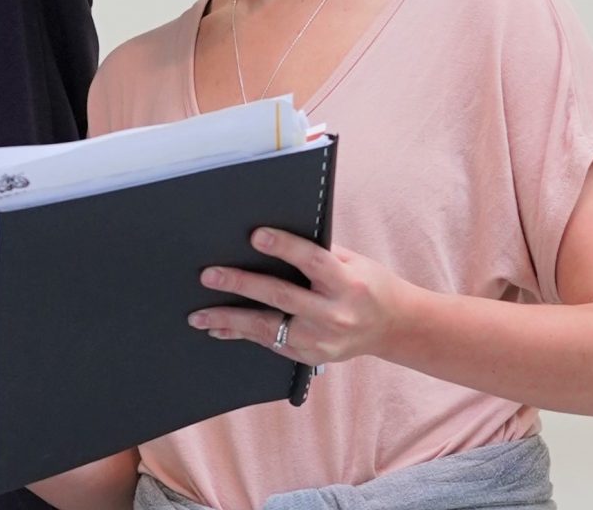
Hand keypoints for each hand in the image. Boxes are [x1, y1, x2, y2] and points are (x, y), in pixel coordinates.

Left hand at [191, 227, 415, 365]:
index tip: (255, 235)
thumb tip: (269, 239)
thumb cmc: (368, 284)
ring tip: (199, 314)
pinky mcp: (311, 357)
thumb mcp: (352, 262)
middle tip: (209, 275)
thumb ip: (317, 254)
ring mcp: (322, 340)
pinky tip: (218, 328)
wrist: (394, 327)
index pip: (312, 262)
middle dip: (242, 285)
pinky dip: (243, 334)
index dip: (284, 247)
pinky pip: (271, 343)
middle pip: (282, 297)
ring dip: (230, 320)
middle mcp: (335, 314)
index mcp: (347, 283)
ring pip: (269, 327)